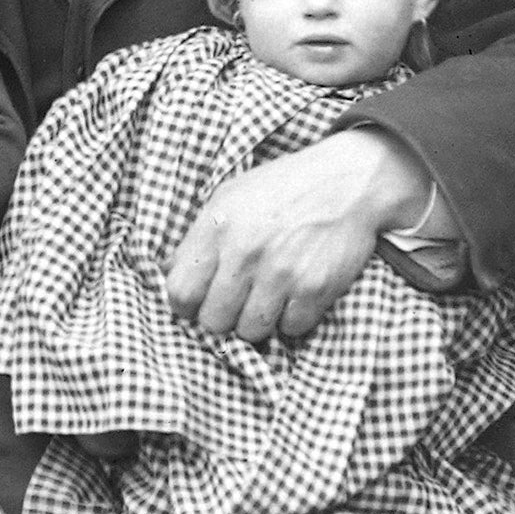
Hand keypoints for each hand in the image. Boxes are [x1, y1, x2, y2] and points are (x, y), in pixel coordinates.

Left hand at [167, 129, 432, 341]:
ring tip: (267, 297)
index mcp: (217, 227)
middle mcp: (245, 252)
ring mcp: (281, 273)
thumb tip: (167, 270)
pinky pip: (291, 329)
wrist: (347, 181)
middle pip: (213, 321)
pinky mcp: (315, 289)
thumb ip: (198, 236)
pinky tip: (295, 295)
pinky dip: (292, 319)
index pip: (180, 292)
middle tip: (238, 301)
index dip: (186, 305)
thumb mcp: (230, 197)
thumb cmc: (283, 187)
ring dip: (258, 321)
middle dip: (223, 317)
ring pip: (251, 332)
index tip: (200, 301)